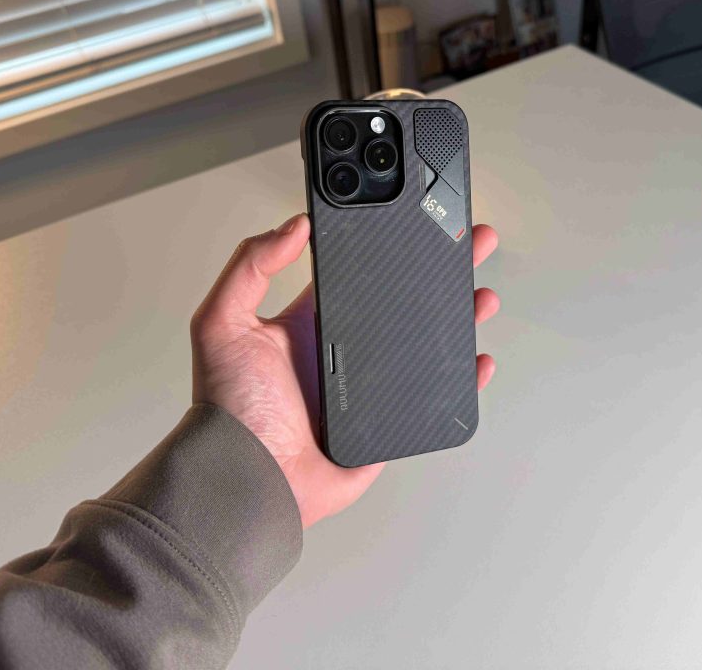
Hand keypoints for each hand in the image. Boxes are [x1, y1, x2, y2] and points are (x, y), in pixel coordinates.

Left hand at [191, 213, 499, 527]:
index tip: (409, 223)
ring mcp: (367, 386)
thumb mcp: (222, 324)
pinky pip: (432, 396)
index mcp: (308, 321)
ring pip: (424, 344)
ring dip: (456, 317)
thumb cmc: (230, 411)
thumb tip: (291, 226)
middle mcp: (342, 349)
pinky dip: (461, 379)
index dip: (385, 247)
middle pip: (401, 301)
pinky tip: (477, 360)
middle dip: (436, 272)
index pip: (355, 273)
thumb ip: (249, 267)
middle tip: (465, 244)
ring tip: (480, 293)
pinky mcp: (387, 421)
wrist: (252, 478)